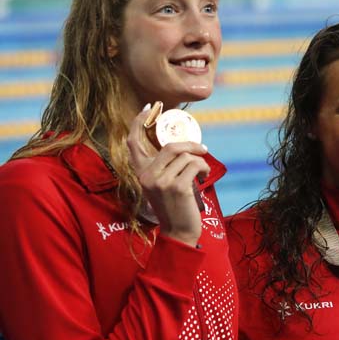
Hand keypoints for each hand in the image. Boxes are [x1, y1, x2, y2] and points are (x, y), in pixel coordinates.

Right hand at [126, 107, 209, 246]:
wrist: (179, 232)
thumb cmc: (175, 206)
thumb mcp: (164, 184)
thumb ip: (165, 165)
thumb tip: (183, 143)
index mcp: (140, 173)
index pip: (133, 142)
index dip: (139, 122)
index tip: (149, 107)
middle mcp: (146, 175)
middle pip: (170, 145)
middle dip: (191, 145)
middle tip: (203, 148)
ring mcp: (160, 181)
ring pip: (186, 156)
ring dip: (199, 162)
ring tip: (199, 174)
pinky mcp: (176, 187)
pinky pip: (194, 165)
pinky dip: (202, 169)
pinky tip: (201, 180)